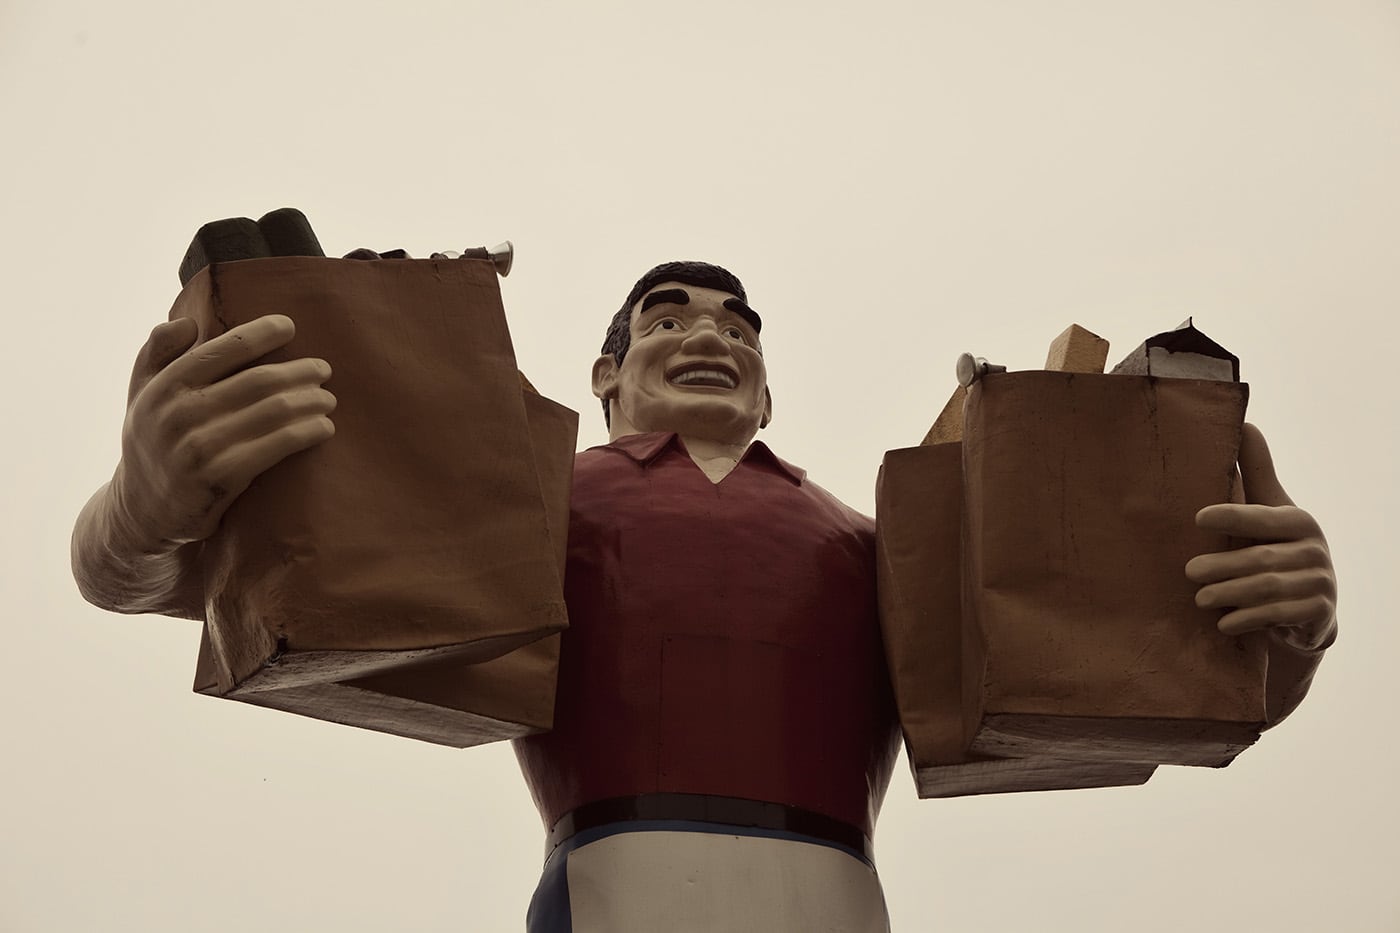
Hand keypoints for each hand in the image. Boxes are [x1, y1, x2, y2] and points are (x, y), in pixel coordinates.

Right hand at [110, 314, 335, 551]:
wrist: (141, 510)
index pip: (224, 349)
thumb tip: (187, 322)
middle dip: (300, 372)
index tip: (290, 326)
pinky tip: (325, 427)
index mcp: (165, 385)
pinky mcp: (221, 477)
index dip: (262, 333)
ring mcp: (200, 447)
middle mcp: (180, 413)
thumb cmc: (153, 441)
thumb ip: (157, 353)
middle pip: (259, 381)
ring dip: (311, 401)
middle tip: (324, 369)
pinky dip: (307, 432)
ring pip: (274, 412)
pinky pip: (277, 446)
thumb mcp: (141, 394)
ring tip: (328, 399)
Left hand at [1185, 424, 1336, 652]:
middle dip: (1222, 565)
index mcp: (1298, 520)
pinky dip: (1249, 619)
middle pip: (1260, 558)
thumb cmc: (1277, 548)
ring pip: (1267, 589)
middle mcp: (1315, 549)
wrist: (1308, 610)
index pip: (1262, 516)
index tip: (1198, 517)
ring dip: (1229, 594)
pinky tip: (1224, 623)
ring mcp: (1321, 583)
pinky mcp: (1320, 614)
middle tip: (1188, 570)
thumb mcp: (1269, 511)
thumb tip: (1245, 423)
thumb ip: (1257, 473)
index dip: (1232, 515)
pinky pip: (1280, 616)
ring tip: (1199, 599)